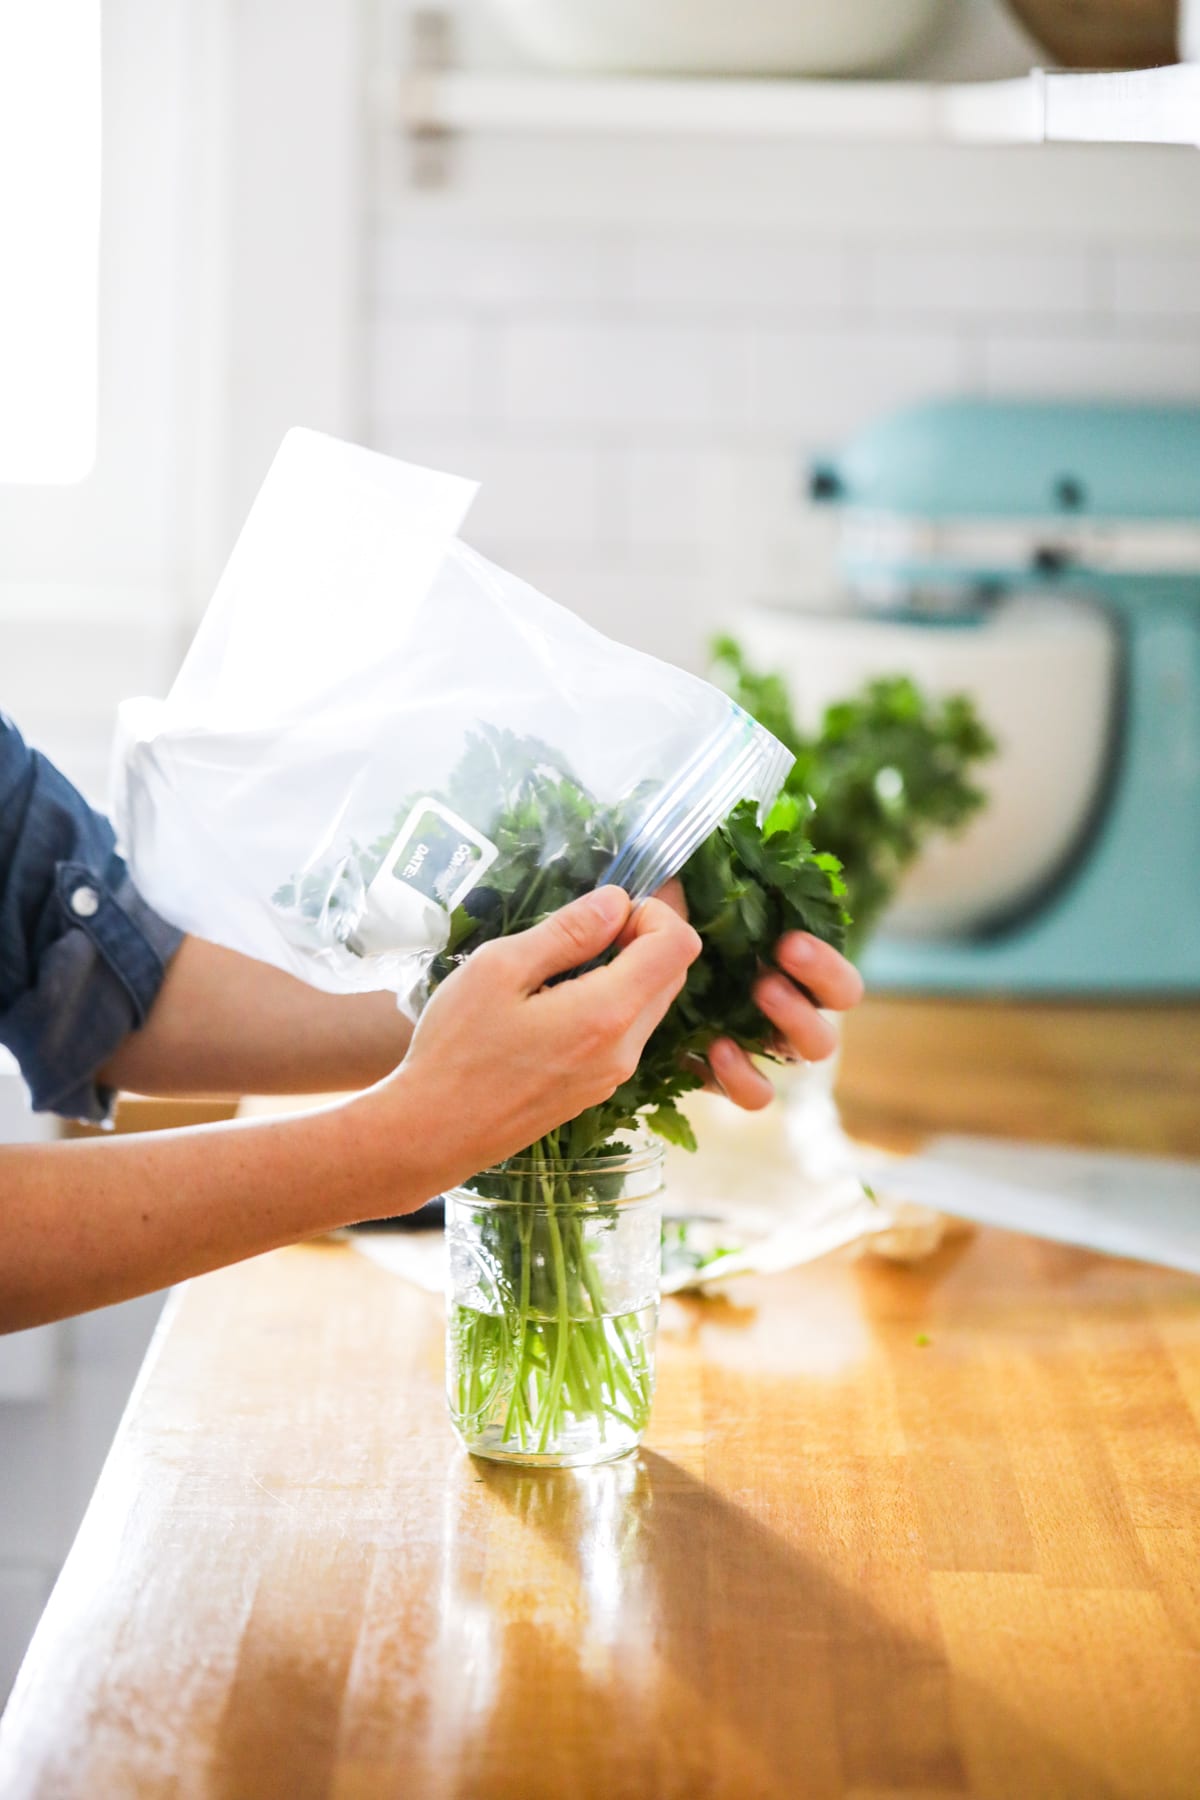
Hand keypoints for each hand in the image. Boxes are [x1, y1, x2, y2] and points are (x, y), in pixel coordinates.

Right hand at [367, 886, 700, 1191]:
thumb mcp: (499, 969)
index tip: (606, 909)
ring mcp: (613, 1075)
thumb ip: (567, 932)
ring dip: (625, 970)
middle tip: (583, 928)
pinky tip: (554, 1001)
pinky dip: (609, 1001)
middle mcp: (624, 1049)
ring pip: (650, 1003)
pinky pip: (626, 1032)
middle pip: (672, 973)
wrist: (433, 1133)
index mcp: (607, 1013)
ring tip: (560, 965)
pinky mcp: (596, 1089)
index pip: (679, 945)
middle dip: (642, 936)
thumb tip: (616, 901)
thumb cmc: (456, 1048)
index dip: (654, 910)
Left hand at [656, 877, 863, 1111]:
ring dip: (794, 1023)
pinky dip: (743, 1076)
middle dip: (820, 980)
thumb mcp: (682, 904)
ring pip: (810, 1051)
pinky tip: (714, 1049)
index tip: (789, 940)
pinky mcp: (726, 1076)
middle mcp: (788, 1002)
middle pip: (838, 1005)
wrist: (614, 992)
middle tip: (778, 961)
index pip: (835, 971)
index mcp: (787, 962)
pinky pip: (755, 1093)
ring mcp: (762, 1042)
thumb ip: (703, 883)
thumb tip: (713, 855)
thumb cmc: (660, 936)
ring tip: (758, 996)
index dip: (826, 961)